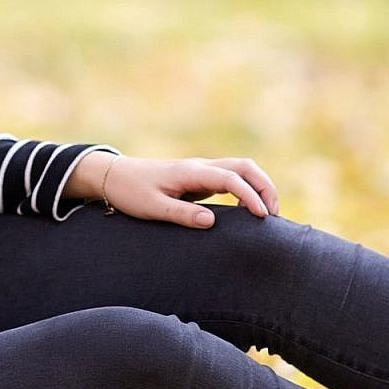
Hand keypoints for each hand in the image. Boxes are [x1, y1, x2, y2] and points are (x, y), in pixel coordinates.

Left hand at [101, 156, 278, 228]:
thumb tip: (212, 221)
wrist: (114, 176)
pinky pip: (231, 178)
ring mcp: (201, 170)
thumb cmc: (131, 192)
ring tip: (267, 213)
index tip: (263, 217)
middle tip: (274, 215)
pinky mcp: (199, 178)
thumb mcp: (153, 208)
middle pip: (245, 167)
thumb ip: (182, 215)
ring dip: (259, 185)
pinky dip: (247, 189)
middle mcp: (200, 166)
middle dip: (265, 186)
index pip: (231, 179)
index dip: (251, 196)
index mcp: (191, 172)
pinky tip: (247, 210)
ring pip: (240, 169)